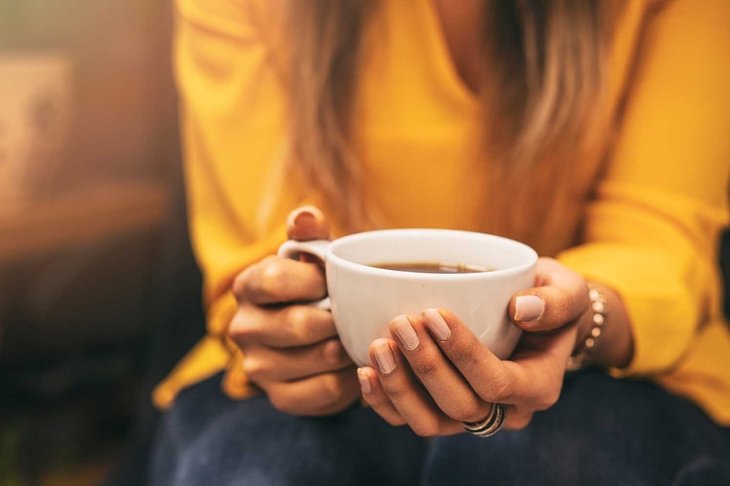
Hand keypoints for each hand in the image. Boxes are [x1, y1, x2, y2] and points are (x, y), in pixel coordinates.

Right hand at [228, 206, 358, 415]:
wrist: (315, 339)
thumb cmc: (316, 289)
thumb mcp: (312, 258)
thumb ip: (310, 234)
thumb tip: (306, 215)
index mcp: (247, 286)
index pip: (273, 278)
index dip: (314, 280)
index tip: (337, 280)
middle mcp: (243, 328)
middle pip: (298, 324)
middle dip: (339, 318)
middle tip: (360, 312)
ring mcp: (258, 367)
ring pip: (319, 358)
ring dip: (350, 346)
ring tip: (363, 334)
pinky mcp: (281, 398)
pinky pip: (327, 390)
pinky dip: (352, 377)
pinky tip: (357, 362)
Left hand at [358, 257, 594, 434]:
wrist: (532, 318)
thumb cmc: (549, 302)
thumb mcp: (567, 290)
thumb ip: (556, 300)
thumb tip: (522, 309)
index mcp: (538, 386)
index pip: (498, 383)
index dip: (464, 353)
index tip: (436, 312)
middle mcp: (504, 411)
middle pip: (460, 407)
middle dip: (426, 367)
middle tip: (402, 323)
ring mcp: (469, 415)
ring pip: (430, 423)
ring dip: (399, 388)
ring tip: (379, 346)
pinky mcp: (440, 409)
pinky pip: (408, 419)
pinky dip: (383, 400)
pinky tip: (366, 369)